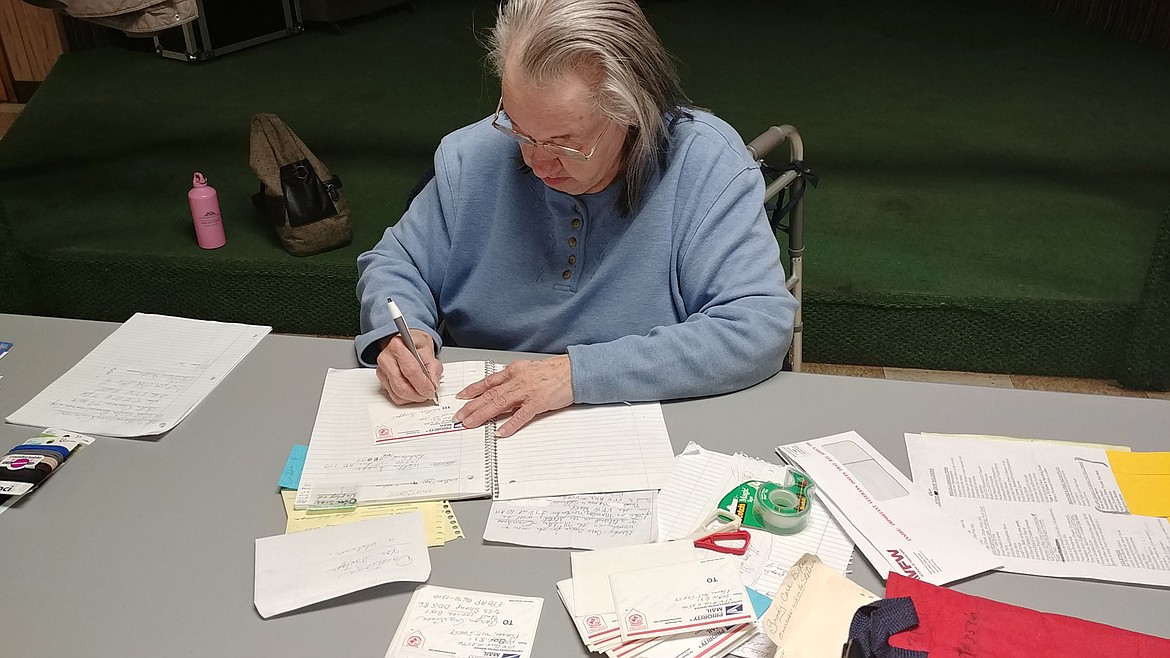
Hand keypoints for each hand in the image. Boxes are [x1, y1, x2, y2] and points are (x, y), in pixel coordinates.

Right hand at [375, 330, 442, 403]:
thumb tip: (433, 384)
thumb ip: (433, 367)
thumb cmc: (415, 344)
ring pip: (396, 394)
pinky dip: (406, 398)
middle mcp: (386, 359)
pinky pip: (394, 396)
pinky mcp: (382, 380)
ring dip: (412, 398)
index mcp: (397, 346)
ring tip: (422, 392)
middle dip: (417, 394)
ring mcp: (382, 370)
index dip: (422, 384)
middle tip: (428, 394)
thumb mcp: (428, 350)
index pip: (410, 371)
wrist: (405, 342)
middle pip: (401, 386)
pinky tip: (413, 391)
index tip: (431, 390)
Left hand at [453, 355, 573, 436]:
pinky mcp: (539, 402)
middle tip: (459, 417)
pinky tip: (500, 432)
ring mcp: (527, 391)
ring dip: (483, 414)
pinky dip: (510, 425)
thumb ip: (515, 378)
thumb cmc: (555, 371)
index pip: (489, 382)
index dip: (473, 390)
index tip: (461, 397)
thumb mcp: (529, 369)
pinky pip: (521, 415)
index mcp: (514, 371)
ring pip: (500, 403)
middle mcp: (517, 380)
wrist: (574, 370)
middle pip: (490, 394)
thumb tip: (500, 387)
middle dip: (472, 406)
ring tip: (471, 424)